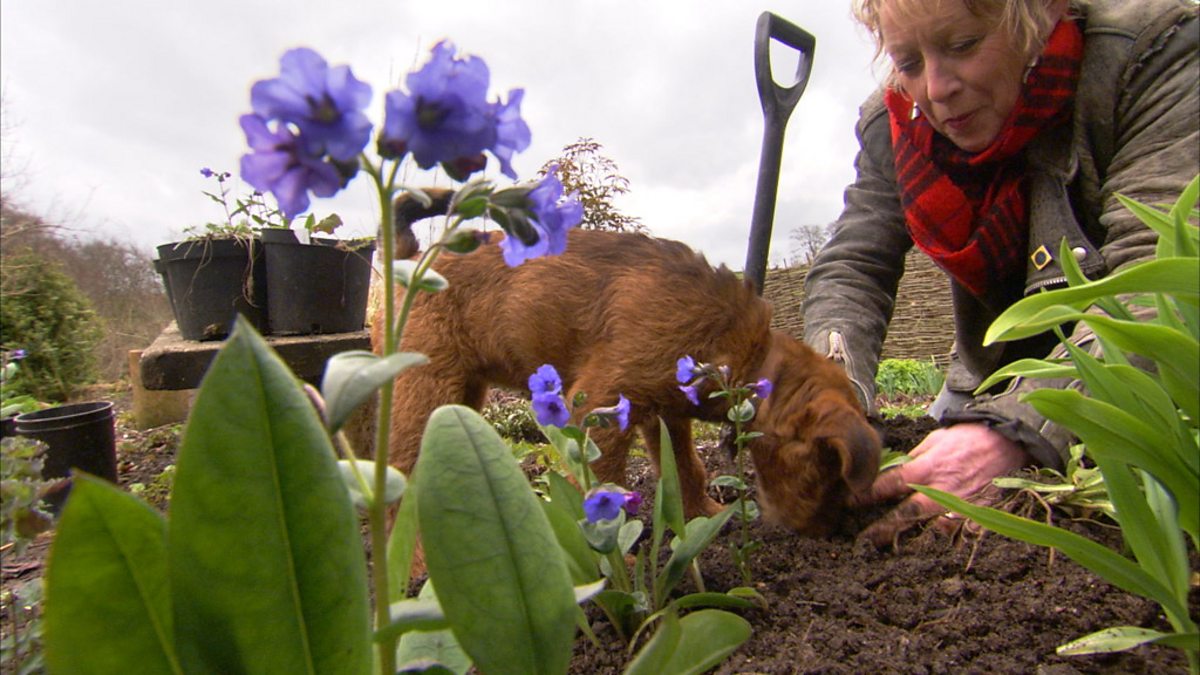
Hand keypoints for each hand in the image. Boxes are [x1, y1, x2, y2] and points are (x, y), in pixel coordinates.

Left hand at [858, 422, 1029, 546]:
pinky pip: (960, 537)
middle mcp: (941, 490)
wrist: (1007, 442)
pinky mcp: (979, 517)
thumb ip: (914, 459)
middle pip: (906, 515)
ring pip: (932, 532)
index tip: (849, 503)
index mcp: (926, 469)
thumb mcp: (934, 440)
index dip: (866, 495)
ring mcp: (961, 507)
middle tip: (864, 542)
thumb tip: (896, 470)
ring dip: (914, 542)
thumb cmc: (968, 438)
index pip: (888, 485)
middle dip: (883, 529)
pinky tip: (933, 555)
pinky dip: (947, 546)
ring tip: (895, 555)